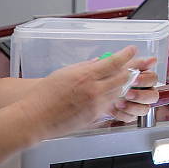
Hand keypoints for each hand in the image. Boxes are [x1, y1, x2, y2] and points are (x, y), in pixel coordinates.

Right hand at [22, 47, 145, 138]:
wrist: (36, 117)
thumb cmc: (45, 94)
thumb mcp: (64, 73)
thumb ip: (84, 66)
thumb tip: (98, 61)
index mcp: (86, 75)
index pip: (114, 62)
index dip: (126, 55)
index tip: (132, 50)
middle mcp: (94, 90)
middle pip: (123, 78)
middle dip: (129, 71)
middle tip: (131, 66)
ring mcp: (96, 104)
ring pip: (118, 92)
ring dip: (120, 85)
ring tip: (116, 80)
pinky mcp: (95, 116)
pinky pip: (108, 104)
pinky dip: (109, 97)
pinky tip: (103, 95)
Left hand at [112, 56, 160, 120]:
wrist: (93, 92)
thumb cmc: (109, 77)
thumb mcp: (118, 68)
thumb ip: (134, 63)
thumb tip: (149, 57)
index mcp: (144, 79)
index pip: (153, 79)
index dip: (145, 80)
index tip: (134, 80)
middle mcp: (145, 92)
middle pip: (153, 95)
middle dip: (141, 95)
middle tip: (128, 94)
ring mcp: (139, 104)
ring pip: (145, 109)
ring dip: (133, 106)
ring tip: (119, 102)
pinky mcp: (130, 114)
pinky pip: (132, 117)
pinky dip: (123, 114)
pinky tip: (114, 109)